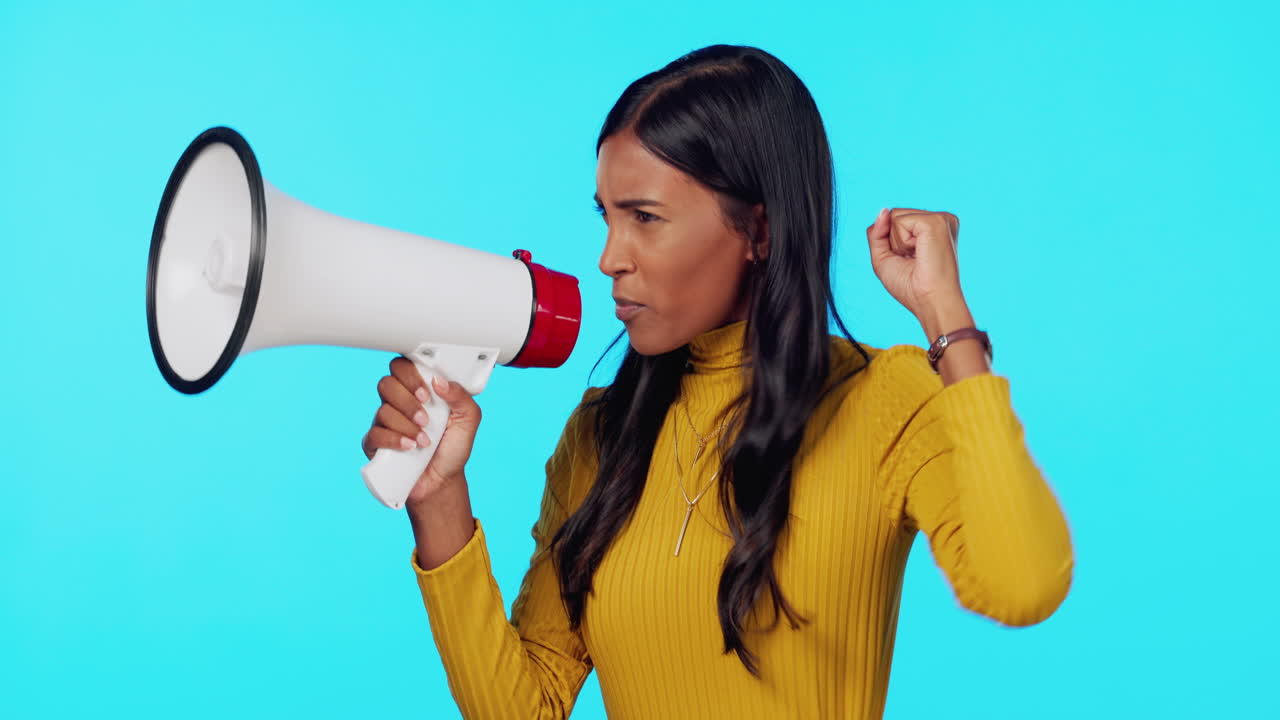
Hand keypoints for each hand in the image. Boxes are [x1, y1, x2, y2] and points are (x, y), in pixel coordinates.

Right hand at [361, 355, 482, 504]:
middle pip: (387, 384)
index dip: (410, 375)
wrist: (442, 480)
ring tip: (425, 441)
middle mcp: (399, 403)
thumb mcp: (468, 420)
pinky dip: (394, 440)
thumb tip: (440, 381)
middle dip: (408, 402)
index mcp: (419, 391)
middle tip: (426, 418)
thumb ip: (461, 397)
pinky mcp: (375, 443)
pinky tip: (410, 447)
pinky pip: (374, 434)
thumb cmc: (452, 448)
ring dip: (407, 426)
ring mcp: (385, 422)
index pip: (402, 367)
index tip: (427, 394)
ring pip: (383, 410)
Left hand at [866, 207, 963, 318]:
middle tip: (913, 260)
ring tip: (918, 257)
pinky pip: (899, 221)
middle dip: (893, 242)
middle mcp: (938, 220)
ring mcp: (940, 218)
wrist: (930, 302)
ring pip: (894, 216)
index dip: (891, 244)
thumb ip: (877, 233)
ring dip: (898, 242)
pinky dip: (902, 241)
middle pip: (893, 215)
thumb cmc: (910, 288)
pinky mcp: (936, 221)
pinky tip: (920, 252)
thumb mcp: (884, 258)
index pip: (895, 220)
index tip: (910, 261)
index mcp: (931, 229)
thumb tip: (883, 210)